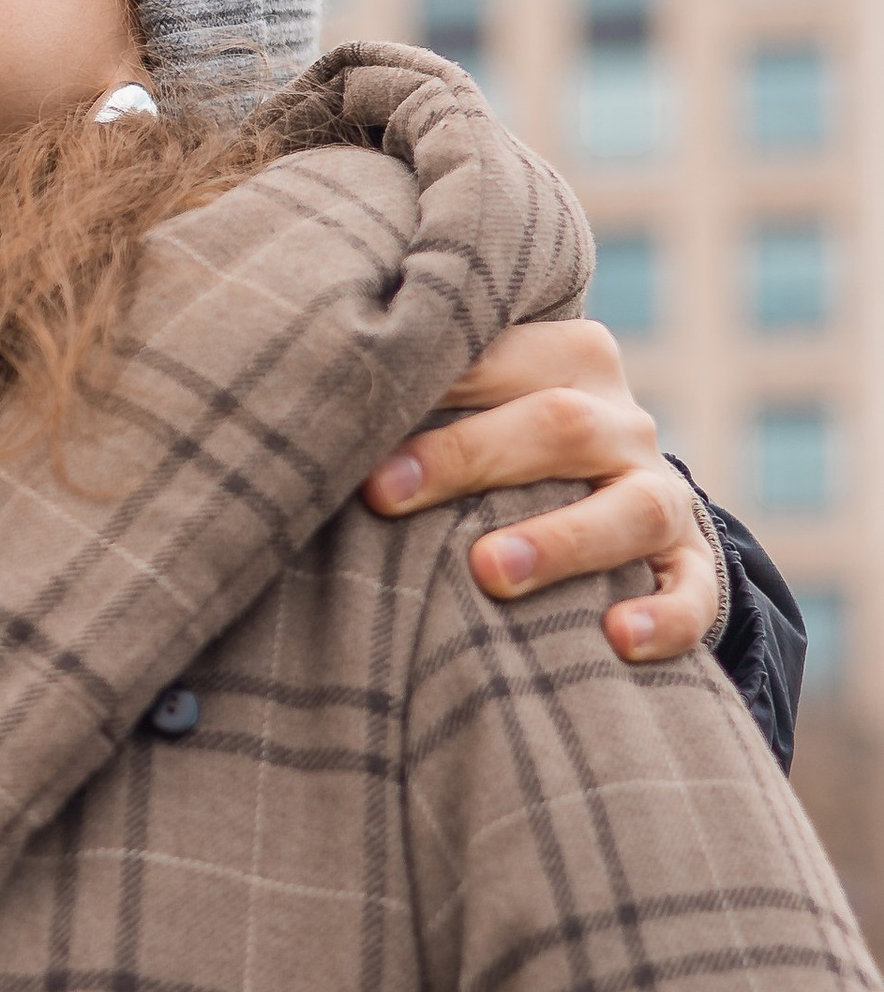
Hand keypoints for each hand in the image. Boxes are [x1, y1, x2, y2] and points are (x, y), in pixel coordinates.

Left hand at [361, 319, 720, 665]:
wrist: (607, 510)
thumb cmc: (492, 454)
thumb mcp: (466, 413)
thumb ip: (413, 401)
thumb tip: (297, 415)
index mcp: (566, 359)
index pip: (503, 352)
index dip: (429, 378)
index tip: (347, 417)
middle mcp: (620, 421)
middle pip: (557, 423)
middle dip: (468, 456)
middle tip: (382, 494)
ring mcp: (662, 494)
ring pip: (634, 507)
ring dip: (563, 539)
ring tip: (489, 572)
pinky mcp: (690, 567)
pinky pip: (693, 592)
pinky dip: (665, 616)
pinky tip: (619, 639)